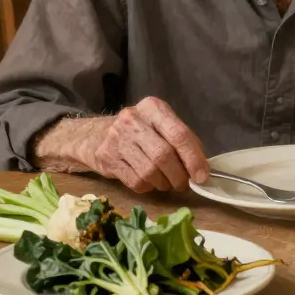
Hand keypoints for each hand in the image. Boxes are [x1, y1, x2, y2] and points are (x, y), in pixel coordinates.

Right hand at [80, 97, 209, 192]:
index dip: (194, 158)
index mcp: (153, 108)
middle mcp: (133, 120)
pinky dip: (148, 186)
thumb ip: (181, 139)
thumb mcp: (159, 124)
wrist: (92, 135)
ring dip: (164, 183)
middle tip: (184, 184)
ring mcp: (117, 139)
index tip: (202, 175)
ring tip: (167, 183)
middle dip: (179, 175)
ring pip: (150, 171)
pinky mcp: (106, 158)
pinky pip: (135, 181)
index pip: (179, 134)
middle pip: (164, 155)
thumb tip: (202, 166)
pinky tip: (150, 182)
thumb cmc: (137, 130)